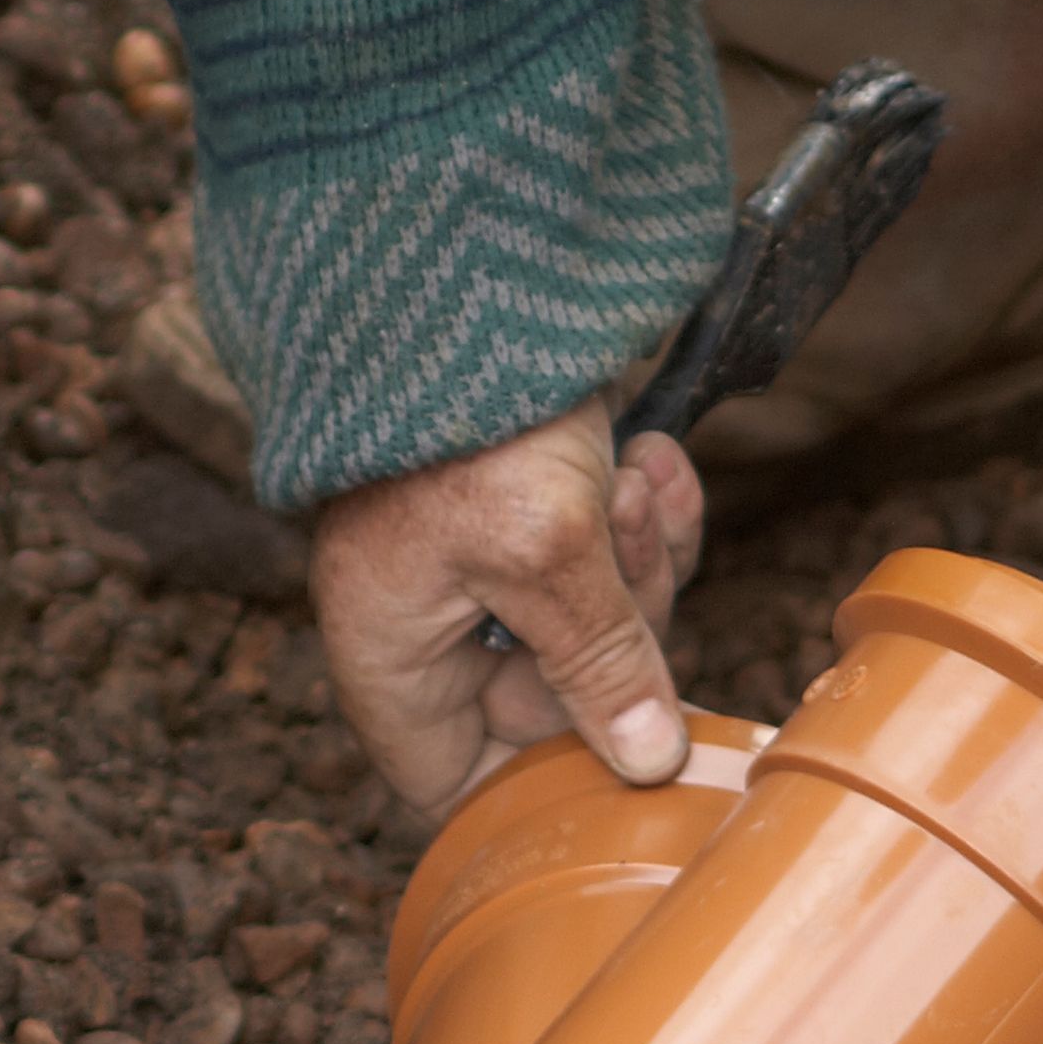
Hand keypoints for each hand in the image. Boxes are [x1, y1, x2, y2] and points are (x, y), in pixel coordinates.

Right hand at [310, 397, 704, 818]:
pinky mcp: (545, 507)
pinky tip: (645, 454)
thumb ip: (600, 668)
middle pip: (562, 709)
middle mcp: (437, 623)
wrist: (470, 257)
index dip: (540, 786)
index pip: (459, 785)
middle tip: (626, 545)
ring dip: (643, 558)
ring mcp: (491, 564)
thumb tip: (649, 769)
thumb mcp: (547, 551)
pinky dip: (648, 510)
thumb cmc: (473, 411)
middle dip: (620, 632)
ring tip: (632, 481)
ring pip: (608, 628)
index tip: (620, 757)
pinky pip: (621, 556)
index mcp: (393, 655)